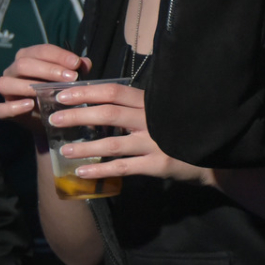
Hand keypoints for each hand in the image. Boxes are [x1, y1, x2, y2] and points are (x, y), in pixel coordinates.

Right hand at [0, 44, 90, 132]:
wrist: (51, 117)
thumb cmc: (58, 90)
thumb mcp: (68, 79)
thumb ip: (76, 69)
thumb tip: (85, 62)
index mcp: (28, 57)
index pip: (41, 50)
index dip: (59, 55)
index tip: (76, 64)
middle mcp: (13, 71)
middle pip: (23, 64)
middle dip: (48, 70)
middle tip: (70, 78)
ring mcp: (6, 90)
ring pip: (6, 83)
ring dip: (28, 86)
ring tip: (49, 92)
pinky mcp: (3, 110)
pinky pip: (0, 109)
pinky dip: (13, 107)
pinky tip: (30, 105)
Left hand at [47, 82, 214, 184]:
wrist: (210, 158)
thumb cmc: (179, 131)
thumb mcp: (160, 113)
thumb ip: (136, 108)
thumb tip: (98, 103)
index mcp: (150, 103)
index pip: (114, 92)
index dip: (86, 92)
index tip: (62, 94)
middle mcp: (152, 120)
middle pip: (109, 113)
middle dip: (78, 116)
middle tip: (54, 119)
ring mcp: (155, 143)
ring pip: (112, 142)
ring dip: (85, 146)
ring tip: (63, 150)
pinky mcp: (158, 165)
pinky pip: (123, 167)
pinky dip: (101, 169)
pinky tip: (82, 172)